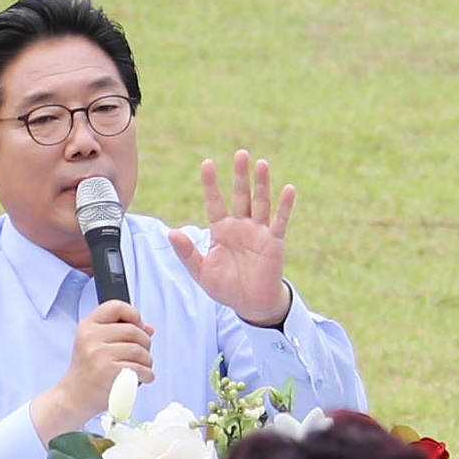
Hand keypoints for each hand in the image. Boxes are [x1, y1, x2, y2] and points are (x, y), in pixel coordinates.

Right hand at [35, 298, 154, 438]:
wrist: (74, 397)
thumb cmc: (88, 371)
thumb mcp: (95, 344)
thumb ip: (120, 332)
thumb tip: (148, 328)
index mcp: (87, 326)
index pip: (116, 306)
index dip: (133, 315)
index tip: (139, 326)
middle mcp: (91, 337)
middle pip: (133, 330)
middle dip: (145, 342)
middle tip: (143, 353)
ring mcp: (99, 354)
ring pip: (139, 350)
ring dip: (147, 360)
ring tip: (142, 367)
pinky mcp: (109, 372)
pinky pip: (140, 368)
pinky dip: (147, 374)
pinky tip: (143, 377)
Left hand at [170, 150, 294, 324]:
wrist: (250, 304)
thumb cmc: (225, 287)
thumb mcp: (201, 271)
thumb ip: (187, 252)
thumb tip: (170, 233)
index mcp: (221, 230)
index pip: (215, 202)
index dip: (211, 184)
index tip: (207, 164)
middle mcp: (241, 226)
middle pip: (241, 195)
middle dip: (240, 175)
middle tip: (241, 153)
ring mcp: (259, 232)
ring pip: (260, 202)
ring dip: (261, 183)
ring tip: (261, 163)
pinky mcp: (274, 242)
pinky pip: (280, 221)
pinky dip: (284, 206)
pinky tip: (288, 189)